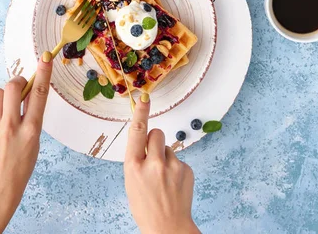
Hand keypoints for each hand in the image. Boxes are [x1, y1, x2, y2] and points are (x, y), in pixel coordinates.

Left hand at [0, 52, 52, 233]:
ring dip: (2, 97)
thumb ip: (31, 115)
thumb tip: (27, 92)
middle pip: (12, 87)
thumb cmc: (21, 164)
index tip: (44, 57)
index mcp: (31, 130)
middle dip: (16, 83)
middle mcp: (11, 126)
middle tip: (18, 88)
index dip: (43, 73)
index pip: (39, 95)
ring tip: (5, 112)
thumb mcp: (35, 140)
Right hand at [124, 96, 199, 233]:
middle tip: (153, 157)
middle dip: (154, 139)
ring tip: (163, 179)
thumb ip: (137, 160)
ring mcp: (172, 167)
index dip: (140, 112)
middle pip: (156, 133)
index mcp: (133, 166)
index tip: (144, 97)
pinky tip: (173, 185)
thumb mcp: (131, 182)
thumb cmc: (145, 206)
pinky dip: (175, 169)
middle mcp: (153, 163)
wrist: (167, 228)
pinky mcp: (186, 170)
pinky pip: (178, 160)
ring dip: (165, 157)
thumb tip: (147, 144)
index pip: (137, 132)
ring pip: (167, 148)